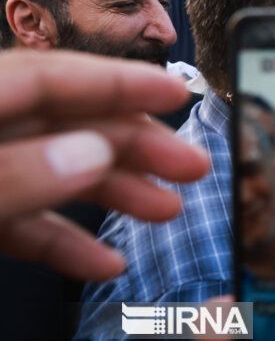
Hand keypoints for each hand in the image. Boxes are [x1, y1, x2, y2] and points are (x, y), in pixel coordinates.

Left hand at [0, 52, 208, 279]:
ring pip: (49, 172)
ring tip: (167, 211)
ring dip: (112, 192)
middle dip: (132, 143)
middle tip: (192, 166)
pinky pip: (20, 220)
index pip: (47, 77)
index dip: (117, 82)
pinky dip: (64, 241)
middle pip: (60, 124)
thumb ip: (16, 174)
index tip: (178, 94)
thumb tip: (92, 155)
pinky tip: (104, 263)